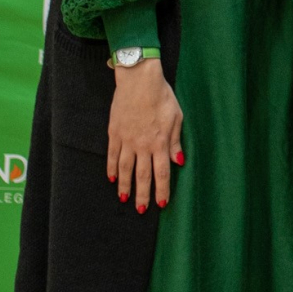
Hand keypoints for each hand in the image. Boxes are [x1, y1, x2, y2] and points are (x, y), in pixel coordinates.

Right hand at [107, 60, 182, 212]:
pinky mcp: (114, 133)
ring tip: (124, 199)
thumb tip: (179, 162)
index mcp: (160, 142)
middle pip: (142, 175)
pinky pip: (113, 155)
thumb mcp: (177, 117)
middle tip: (141, 210)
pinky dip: (112, 168)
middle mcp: (142, 145)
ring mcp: (126, 140)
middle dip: (142, 194)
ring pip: (125, 169)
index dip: (162, 189)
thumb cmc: (162, 97)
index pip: (162, 172)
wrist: (139, 81)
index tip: (161, 203)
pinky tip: (112, 178)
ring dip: (125, 186)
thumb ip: (176, 142)